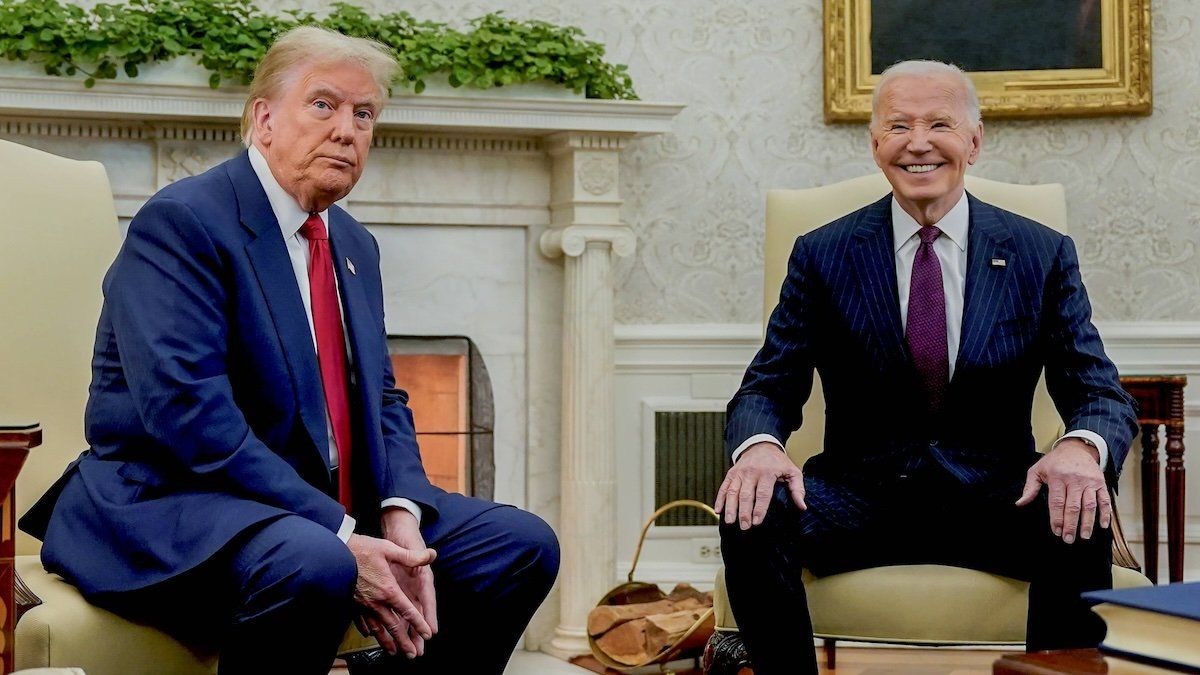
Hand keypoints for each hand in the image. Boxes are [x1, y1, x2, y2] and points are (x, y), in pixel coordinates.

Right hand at [347, 532, 435, 657]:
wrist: (333, 554)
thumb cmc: (362, 550)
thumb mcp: (389, 549)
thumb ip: (411, 556)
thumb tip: (432, 554)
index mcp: (388, 590)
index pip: (407, 611)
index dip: (419, 623)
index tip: (426, 634)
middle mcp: (376, 602)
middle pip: (393, 626)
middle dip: (404, 641)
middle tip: (412, 654)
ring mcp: (363, 605)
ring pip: (378, 629)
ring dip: (387, 642)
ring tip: (394, 652)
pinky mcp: (353, 604)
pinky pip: (362, 622)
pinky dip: (368, 630)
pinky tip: (370, 635)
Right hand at [714, 442, 805, 529]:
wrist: (761, 445)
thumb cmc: (778, 462)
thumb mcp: (792, 471)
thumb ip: (797, 489)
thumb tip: (802, 506)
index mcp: (767, 472)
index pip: (763, 493)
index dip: (759, 508)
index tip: (757, 521)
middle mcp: (751, 472)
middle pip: (746, 494)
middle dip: (744, 512)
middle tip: (744, 527)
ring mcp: (739, 472)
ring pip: (732, 491)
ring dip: (730, 507)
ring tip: (730, 521)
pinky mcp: (731, 473)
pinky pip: (724, 487)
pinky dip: (720, 499)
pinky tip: (718, 511)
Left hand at [1016, 439, 1109, 543]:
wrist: (1076, 448)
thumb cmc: (1055, 462)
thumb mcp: (1037, 470)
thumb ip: (1030, 488)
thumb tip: (1020, 503)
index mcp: (1057, 477)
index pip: (1057, 502)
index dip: (1057, 518)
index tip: (1056, 531)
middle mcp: (1074, 480)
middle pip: (1073, 506)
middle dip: (1071, 525)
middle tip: (1069, 539)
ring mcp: (1089, 482)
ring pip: (1089, 505)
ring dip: (1088, 522)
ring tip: (1084, 536)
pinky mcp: (1100, 483)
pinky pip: (1105, 499)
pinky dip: (1105, 513)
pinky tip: (1102, 525)